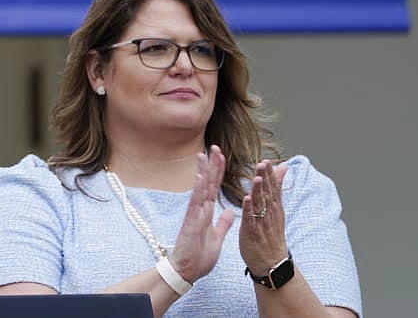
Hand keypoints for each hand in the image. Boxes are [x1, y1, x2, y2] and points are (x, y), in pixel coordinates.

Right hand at [168, 145, 234, 283]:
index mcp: (207, 212)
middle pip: (207, 183)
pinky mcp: (190, 223)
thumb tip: (230, 211)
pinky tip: (201, 179)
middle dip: (211, 165)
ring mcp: (194, 215)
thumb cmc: (199, 257)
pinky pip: (195, 205)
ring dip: (203, 172)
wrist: (187, 272)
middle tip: (215, 146)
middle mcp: (200, 210)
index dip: (218, 171)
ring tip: (204, 155)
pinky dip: (198, 191)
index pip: (214, 187)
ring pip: (200, 189)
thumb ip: (223, 224)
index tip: (221, 155)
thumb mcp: (217, 238)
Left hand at [239, 159, 288, 274]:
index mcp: (274, 208)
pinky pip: (250, 219)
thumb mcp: (277, 209)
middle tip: (264, 163)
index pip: (273, 188)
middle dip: (266, 179)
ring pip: (260, 205)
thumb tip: (283, 168)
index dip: (270, 175)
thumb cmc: (272, 234)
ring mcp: (261, 223)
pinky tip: (247, 199)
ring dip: (259, 191)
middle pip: (268, 194)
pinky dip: (249, 209)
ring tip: (258, 178)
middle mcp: (270, 214)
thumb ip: (277, 187)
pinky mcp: (252, 232)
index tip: (267, 161)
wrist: (272, 262)